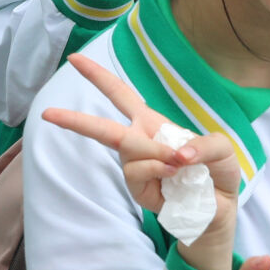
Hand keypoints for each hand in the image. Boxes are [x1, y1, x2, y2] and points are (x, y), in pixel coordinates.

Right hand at [36, 54, 241, 269]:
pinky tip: (173, 175)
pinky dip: (157, 168)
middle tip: (47, 114)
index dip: (98, 77)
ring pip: (128, 149)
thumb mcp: (222, 149)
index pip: (121, 96)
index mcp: (152, 123)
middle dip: (75, 120)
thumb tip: (178, 154)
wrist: (219, 210)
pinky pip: (138, 170)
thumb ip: (203, 144)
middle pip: (103, 127)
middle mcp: (139, 142)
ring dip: (154, 151)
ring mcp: (137, 167)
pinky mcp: (138, 190)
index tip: (74, 59)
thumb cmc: (217, 173)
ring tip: (180, 164)